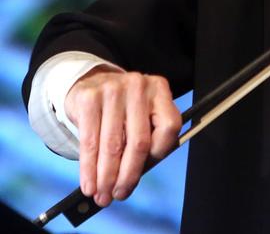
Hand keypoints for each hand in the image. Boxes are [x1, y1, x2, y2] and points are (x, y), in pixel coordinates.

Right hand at [64, 65, 181, 206]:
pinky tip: (89, 183)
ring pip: (113, 145)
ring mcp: (114, 88)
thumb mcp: (141, 116)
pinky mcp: (90, 97)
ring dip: (107, 177)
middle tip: (120, 194)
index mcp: (159, 89)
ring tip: (103, 195)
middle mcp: (139, 85)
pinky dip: (89, 169)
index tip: (146, 173)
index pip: (169, 127)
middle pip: (140, 141)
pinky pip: (90, 141)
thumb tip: (132, 182)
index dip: (159, 154)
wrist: (91, 85)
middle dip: (128, 175)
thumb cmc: (121, 109)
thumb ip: (147, 141)